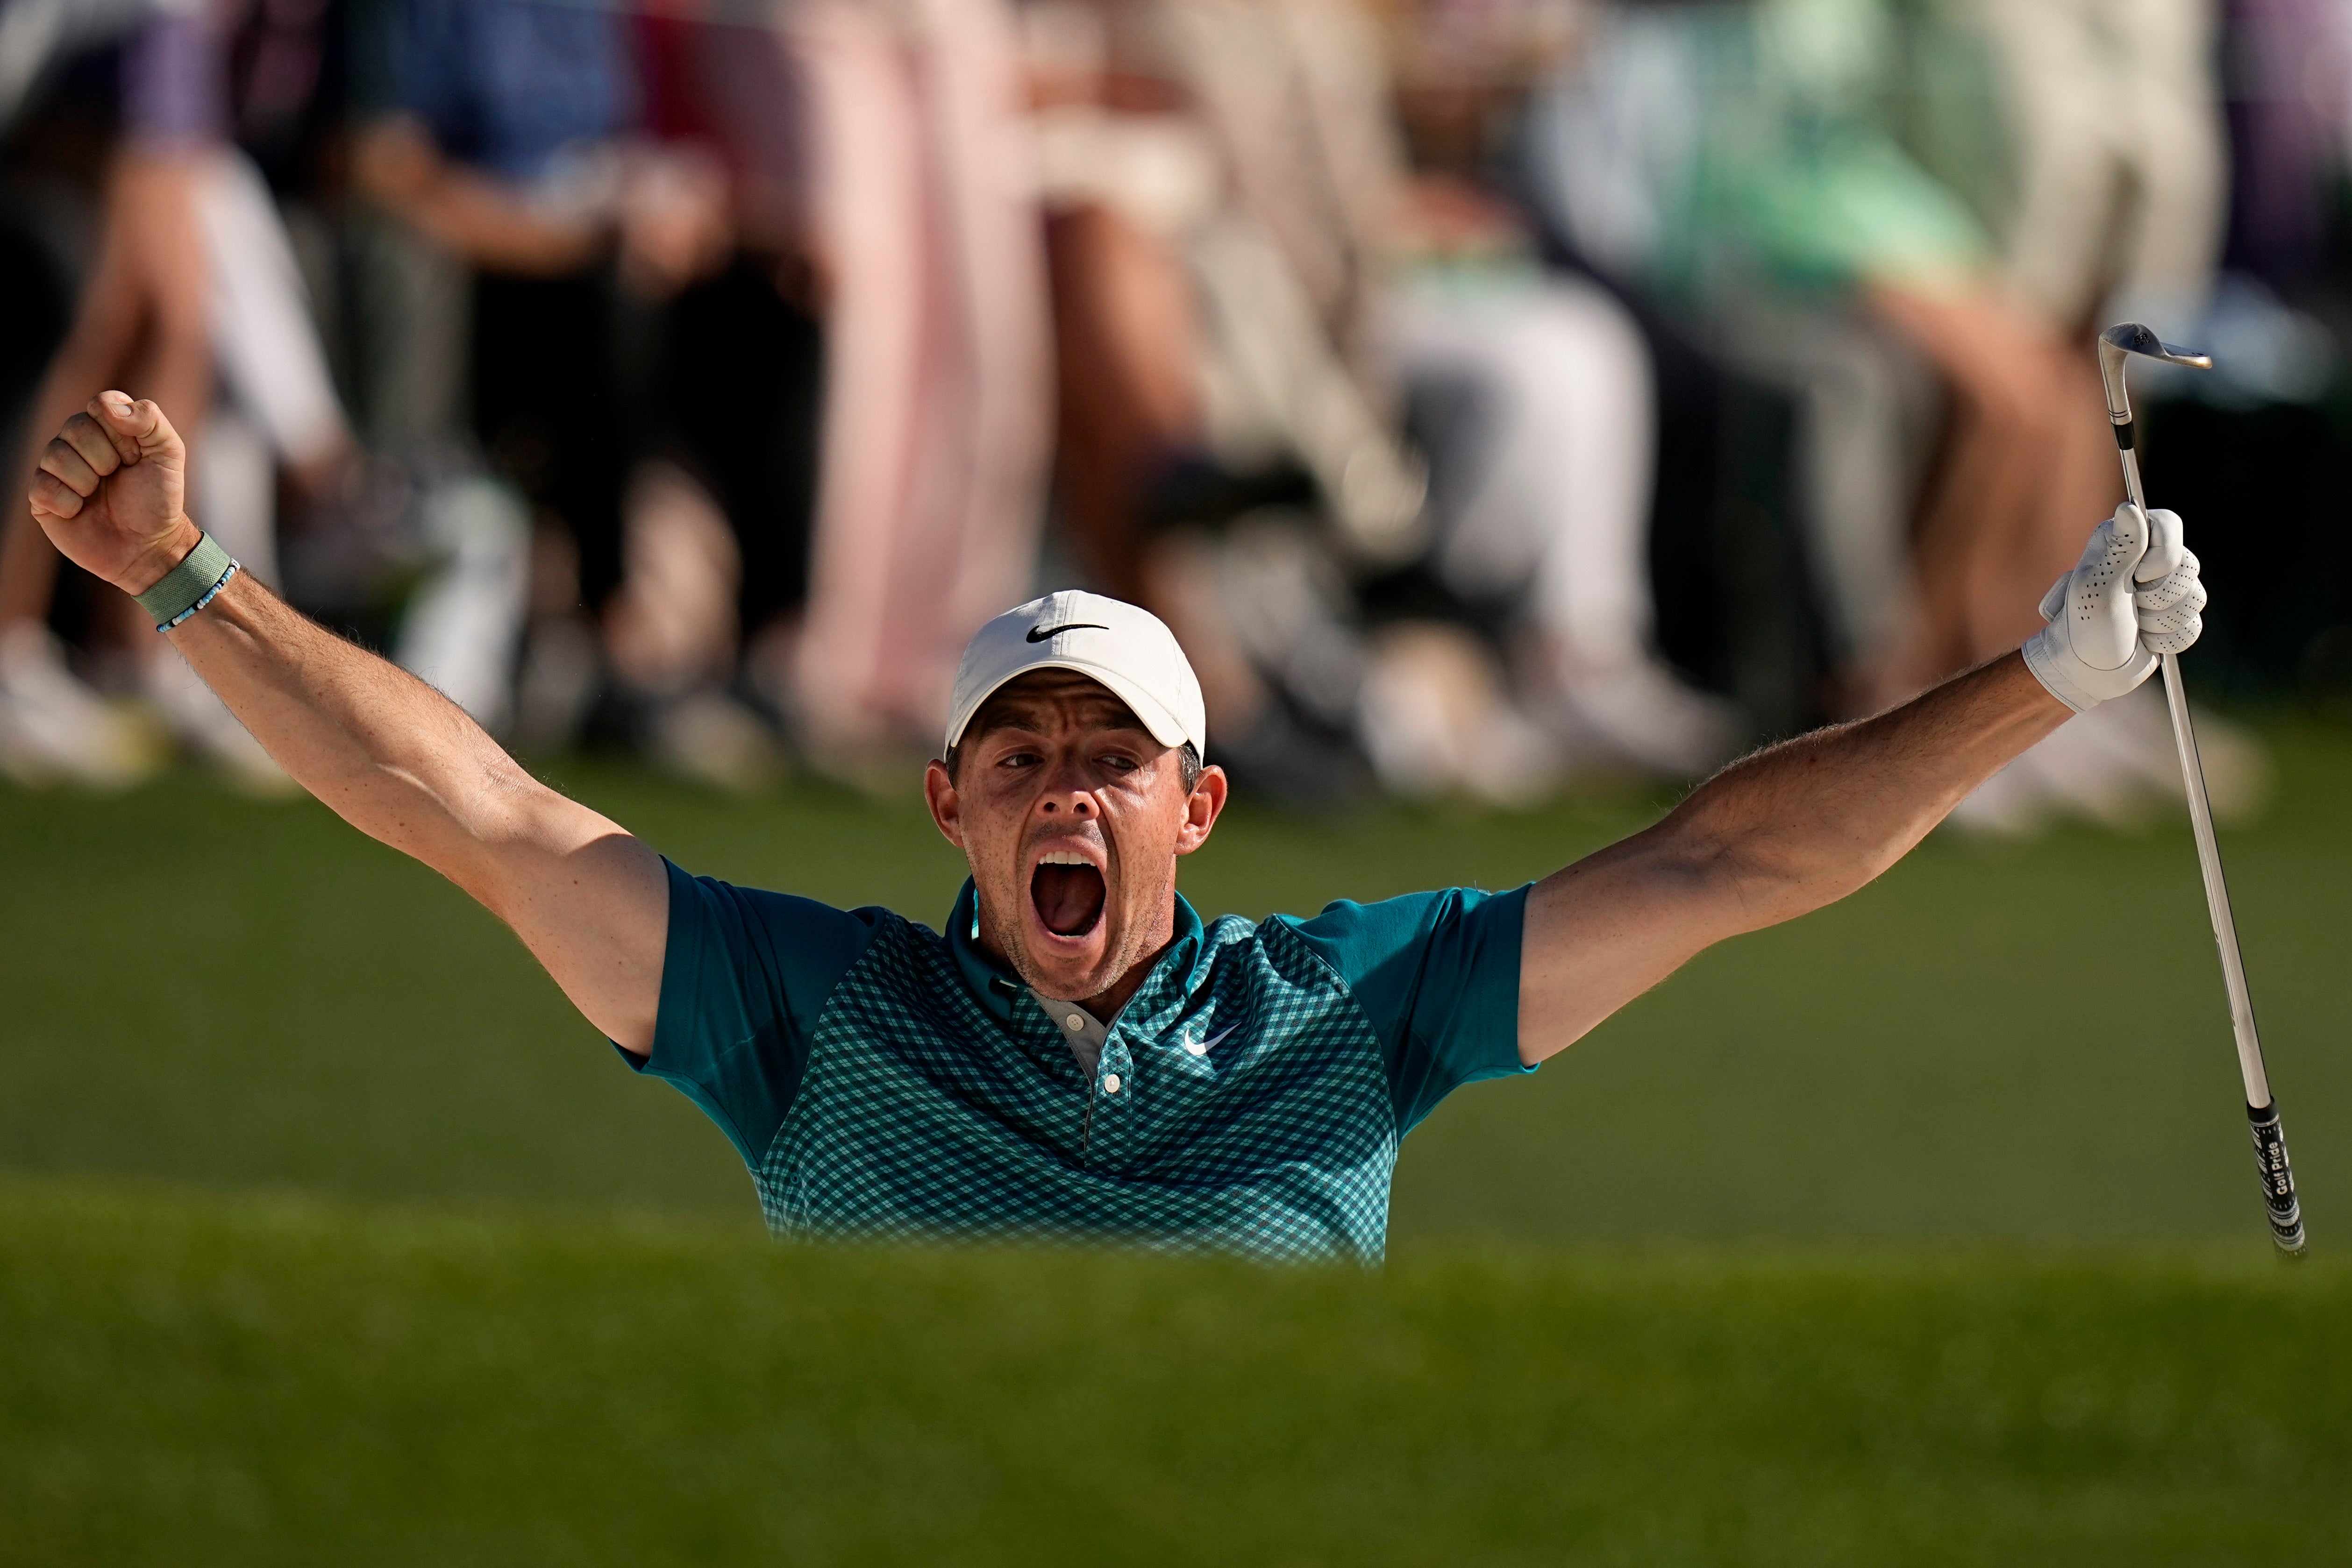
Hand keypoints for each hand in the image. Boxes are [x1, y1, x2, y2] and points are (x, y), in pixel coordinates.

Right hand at [25, 392, 198, 596]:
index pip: (99, 404)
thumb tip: (109, 406)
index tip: (135, 456)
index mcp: (106, 428)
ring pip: (55, 455)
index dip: (120, 432)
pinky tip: (81, 511)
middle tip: (119, 478)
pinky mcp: (43, 497)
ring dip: (87, 481)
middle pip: (75, 428)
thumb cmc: (158, 500)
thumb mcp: (168, 455)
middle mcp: (77, 443)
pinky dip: (68, 503)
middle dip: (106, 458)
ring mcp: (57, 469)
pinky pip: (42, 487)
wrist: (149, 547)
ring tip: (100, 496)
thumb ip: (150, 420)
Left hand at [2021, 502, 2205, 711]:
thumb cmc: (2083, 626)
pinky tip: (2143, 641)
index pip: (2169, 524)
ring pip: (2196, 598)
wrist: (2084, 671)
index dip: (2163, 555)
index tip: (2138, 577)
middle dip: (2158, 596)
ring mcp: (2162, 590)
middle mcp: (2146, 561)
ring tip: (2133, 626)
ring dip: (2160, 621)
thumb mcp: (2098, 585)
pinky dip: (2167, 640)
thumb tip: (2128, 507)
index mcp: (2124, 543)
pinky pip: (2193, 626)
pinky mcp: (2172, 617)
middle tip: (2129, 607)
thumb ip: (2121, 547)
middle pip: (2188, 565)